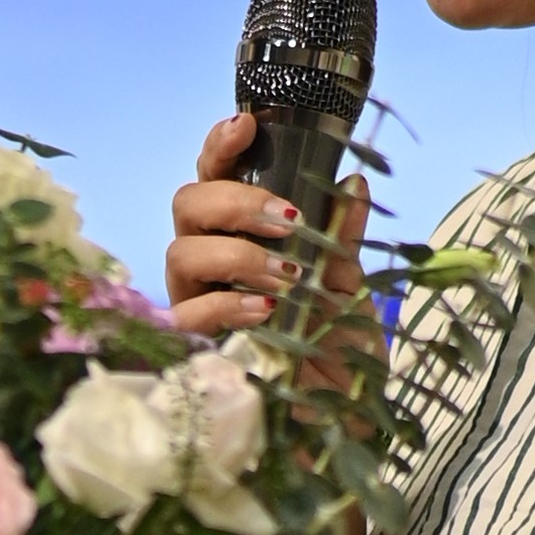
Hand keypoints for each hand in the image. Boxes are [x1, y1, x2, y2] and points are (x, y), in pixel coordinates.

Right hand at [166, 116, 370, 344]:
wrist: (338, 408)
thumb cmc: (334, 340)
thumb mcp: (347, 282)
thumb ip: (343, 234)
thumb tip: (353, 183)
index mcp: (241, 231)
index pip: (217, 175)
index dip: (222, 146)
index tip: (246, 125)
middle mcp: (209, 258)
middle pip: (188, 203)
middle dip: (234, 200)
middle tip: (286, 221)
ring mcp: (195, 299)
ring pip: (181, 252)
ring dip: (236, 255)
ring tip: (286, 277)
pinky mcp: (193, 345)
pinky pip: (189, 313)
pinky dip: (227, 305)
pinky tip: (264, 311)